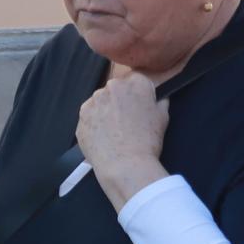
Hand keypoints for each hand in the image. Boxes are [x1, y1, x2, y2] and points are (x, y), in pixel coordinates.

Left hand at [76, 70, 168, 210]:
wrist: (124, 164)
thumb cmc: (147, 140)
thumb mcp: (163, 116)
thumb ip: (159, 101)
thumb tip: (158, 98)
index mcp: (134, 82)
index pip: (136, 79)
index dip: (139, 93)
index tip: (141, 105)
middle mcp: (110, 87)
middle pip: (116, 89)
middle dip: (121, 100)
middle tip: (128, 119)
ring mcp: (92, 102)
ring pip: (101, 101)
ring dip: (106, 110)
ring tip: (115, 130)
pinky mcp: (80, 117)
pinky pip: (89, 116)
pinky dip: (95, 123)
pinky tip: (104, 136)